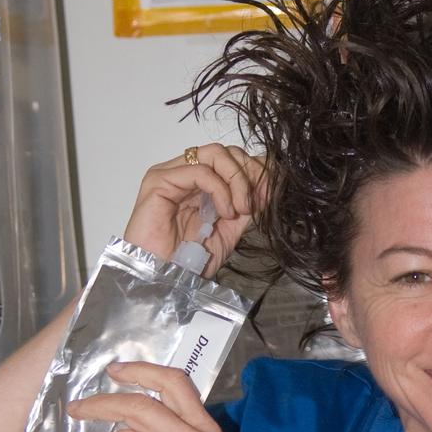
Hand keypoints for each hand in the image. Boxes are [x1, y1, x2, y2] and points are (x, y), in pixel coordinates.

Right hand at [123, 144, 265, 277]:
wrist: (163, 280)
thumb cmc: (188, 259)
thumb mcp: (231, 229)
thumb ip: (249, 204)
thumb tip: (272, 182)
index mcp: (200, 182)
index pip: (232, 158)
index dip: (256, 170)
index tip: (272, 192)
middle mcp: (185, 172)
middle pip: (226, 151)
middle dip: (249, 173)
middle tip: (256, 202)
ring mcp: (171, 174)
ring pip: (214, 154)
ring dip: (237, 180)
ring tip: (241, 210)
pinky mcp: (159, 181)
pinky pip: (200, 171)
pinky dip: (220, 189)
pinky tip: (226, 213)